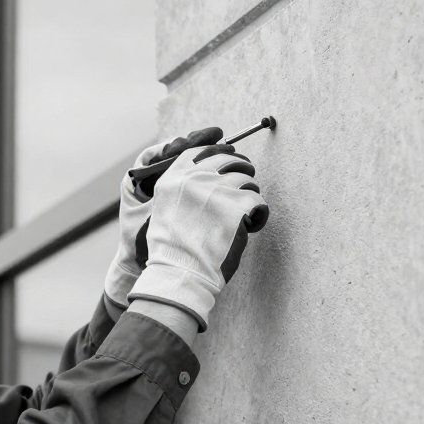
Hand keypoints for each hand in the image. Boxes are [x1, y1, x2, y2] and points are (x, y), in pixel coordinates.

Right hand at [128, 142, 268, 331]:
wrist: (179, 272)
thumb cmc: (172, 249)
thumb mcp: (164, 210)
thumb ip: (180, 189)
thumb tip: (206, 175)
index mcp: (173, 179)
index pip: (200, 151)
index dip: (219, 152)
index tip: (229, 159)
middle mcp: (193, 179)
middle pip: (227, 159)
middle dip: (241, 169)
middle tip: (245, 185)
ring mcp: (215, 190)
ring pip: (246, 178)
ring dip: (250, 193)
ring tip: (246, 211)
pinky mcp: (236, 206)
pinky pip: (258, 199)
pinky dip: (259, 213)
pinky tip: (252, 224)